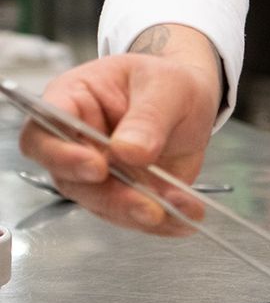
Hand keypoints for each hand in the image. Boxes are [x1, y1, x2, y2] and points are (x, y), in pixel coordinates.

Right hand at [19, 27, 221, 234]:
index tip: (97, 167)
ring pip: (101, 203)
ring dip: (136, 212)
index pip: (43, 132)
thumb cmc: (169, 82)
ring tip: (173, 209)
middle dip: (108, 195)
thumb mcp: (166, 86)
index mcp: (73, 100)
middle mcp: (77, 142)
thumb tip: (129, 150)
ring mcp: (99, 172)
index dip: (60, 154)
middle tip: (144, 203)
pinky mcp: (124, 194)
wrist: (195, 100)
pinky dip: (162, 220)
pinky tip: (185, 214)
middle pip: (70, 178)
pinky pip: (134, 215)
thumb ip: (148, 116)